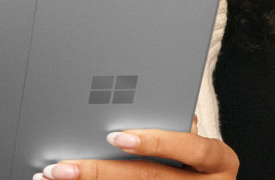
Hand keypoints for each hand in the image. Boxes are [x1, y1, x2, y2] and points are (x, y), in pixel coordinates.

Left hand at [33, 119, 238, 179]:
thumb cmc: (196, 156)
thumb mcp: (194, 139)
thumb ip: (173, 123)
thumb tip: (137, 102)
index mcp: (219, 161)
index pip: (191, 148)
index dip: (154, 142)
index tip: (115, 137)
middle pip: (150, 178)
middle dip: (99, 171)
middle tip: (63, 166)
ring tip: (55, 176)